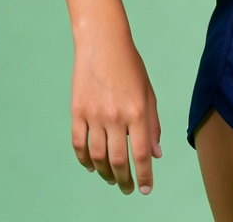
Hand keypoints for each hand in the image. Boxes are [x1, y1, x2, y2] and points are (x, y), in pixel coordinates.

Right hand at [70, 33, 161, 194]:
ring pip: (97, 157)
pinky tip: (92, 166)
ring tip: (112, 179)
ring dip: (105, 173)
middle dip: (124, 180)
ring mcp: (94, 115)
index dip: (144, 176)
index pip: (141, 154)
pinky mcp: (77, 111)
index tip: (146, 190)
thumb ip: (152, 124)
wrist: (103, 42)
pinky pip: (78, 144)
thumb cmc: (131, 66)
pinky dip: (84, 160)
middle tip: (127, 189)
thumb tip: (156, 155)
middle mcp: (116, 115)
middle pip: (118, 160)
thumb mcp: (148, 92)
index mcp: (137, 110)